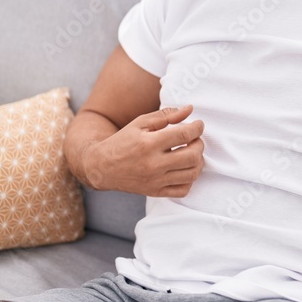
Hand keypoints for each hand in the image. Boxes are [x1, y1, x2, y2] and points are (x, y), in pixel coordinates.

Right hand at [83, 104, 204, 196]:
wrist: (101, 167)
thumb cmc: (122, 141)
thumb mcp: (140, 123)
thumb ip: (166, 115)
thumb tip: (189, 109)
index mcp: (148, 144)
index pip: (184, 135)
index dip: (197, 128)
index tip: (198, 125)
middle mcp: (153, 164)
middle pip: (192, 156)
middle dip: (200, 145)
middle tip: (195, 139)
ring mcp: (155, 181)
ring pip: (191, 174)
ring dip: (198, 161)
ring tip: (192, 152)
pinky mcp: (155, 192)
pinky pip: (183, 190)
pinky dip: (190, 179)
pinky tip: (184, 168)